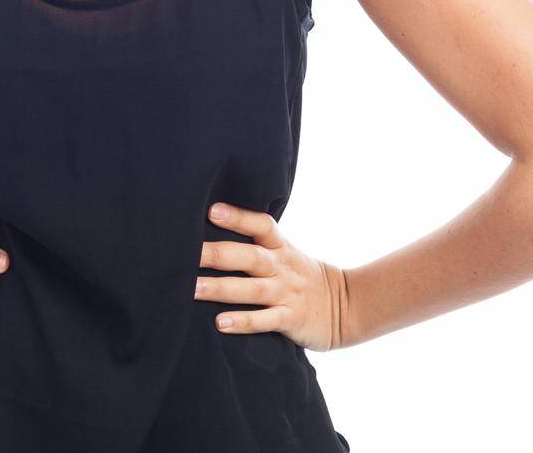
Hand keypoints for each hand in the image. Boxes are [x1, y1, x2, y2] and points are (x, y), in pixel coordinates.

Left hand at [195, 202, 347, 351]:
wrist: (347, 307)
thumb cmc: (302, 277)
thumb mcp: (287, 253)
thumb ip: (258, 244)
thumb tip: (214, 228)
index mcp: (281, 248)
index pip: (261, 225)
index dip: (238, 217)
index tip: (212, 210)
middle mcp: (282, 268)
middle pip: (248, 256)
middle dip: (216, 254)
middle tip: (185, 253)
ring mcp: (287, 294)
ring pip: (250, 289)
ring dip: (219, 288)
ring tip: (192, 289)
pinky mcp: (291, 319)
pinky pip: (265, 320)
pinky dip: (243, 321)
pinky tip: (220, 322)